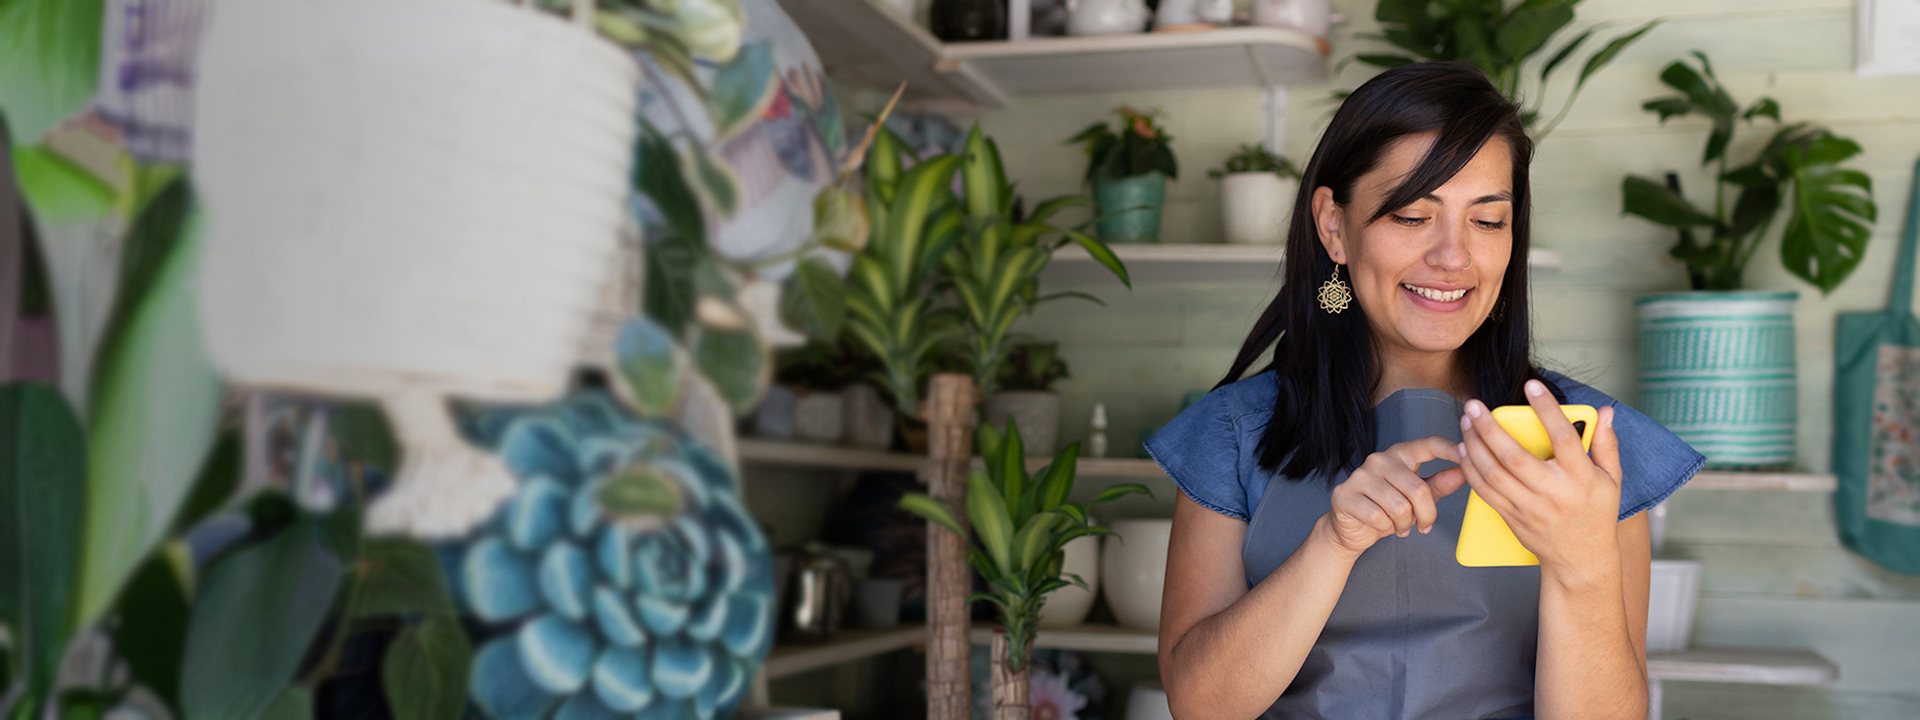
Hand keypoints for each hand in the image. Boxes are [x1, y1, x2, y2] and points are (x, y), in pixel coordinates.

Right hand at [1322, 436, 1468, 555]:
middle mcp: (1378, 459)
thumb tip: (1465, 471)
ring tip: (1400, 527)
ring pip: (1399, 506)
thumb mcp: (1417, 497)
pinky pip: (1378, 516)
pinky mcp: (1345, 494)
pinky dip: (1386, 528)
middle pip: (1418, 489)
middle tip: (1424, 526)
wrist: (1350, 529)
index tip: (1468, 454)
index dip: (1450, 449)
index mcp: (1399, 454)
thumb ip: (1440, 484)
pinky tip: (1382, 526)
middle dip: (1426, 515)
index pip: (1428, 444)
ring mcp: (1360, 476)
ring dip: (1405, 524)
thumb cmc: (1386, 509)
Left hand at [1457, 379, 1624, 573]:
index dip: (1546, 409)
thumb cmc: (1596, 514)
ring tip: (1465, 423)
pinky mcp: (1512, 517)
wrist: (1581, 560)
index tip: (1532, 385)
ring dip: (1474, 446)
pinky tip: (1463, 451)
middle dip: (1490, 428)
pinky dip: (1471, 470)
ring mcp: (1530, 507)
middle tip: (1474, 405)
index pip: (1563, 437)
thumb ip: (1606, 444)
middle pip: (1515, 456)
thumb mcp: (1611, 479)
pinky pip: (1485, 492)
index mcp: (1580, 478)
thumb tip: (1605, 411)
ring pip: (1494, 474)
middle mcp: (1553, 492)